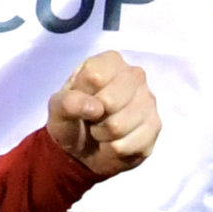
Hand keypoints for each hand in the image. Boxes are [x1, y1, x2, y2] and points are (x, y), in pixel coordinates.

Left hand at [44, 51, 158, 176]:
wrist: (83, 149)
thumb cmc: (72, 118)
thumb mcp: (57, 108)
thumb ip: (68, 102)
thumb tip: (96, 108)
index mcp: (110, 62)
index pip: (94, 77)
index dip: (82, 95)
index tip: (81, 100)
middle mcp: (135, 75)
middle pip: (110, 101)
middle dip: (94, 118)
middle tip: (93, 118)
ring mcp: (149, 101)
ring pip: (118, 126)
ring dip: (102, 135)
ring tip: (102, 130)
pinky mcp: (155, 127)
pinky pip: (128, 145)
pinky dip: (113, 150)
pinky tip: (115, 141)